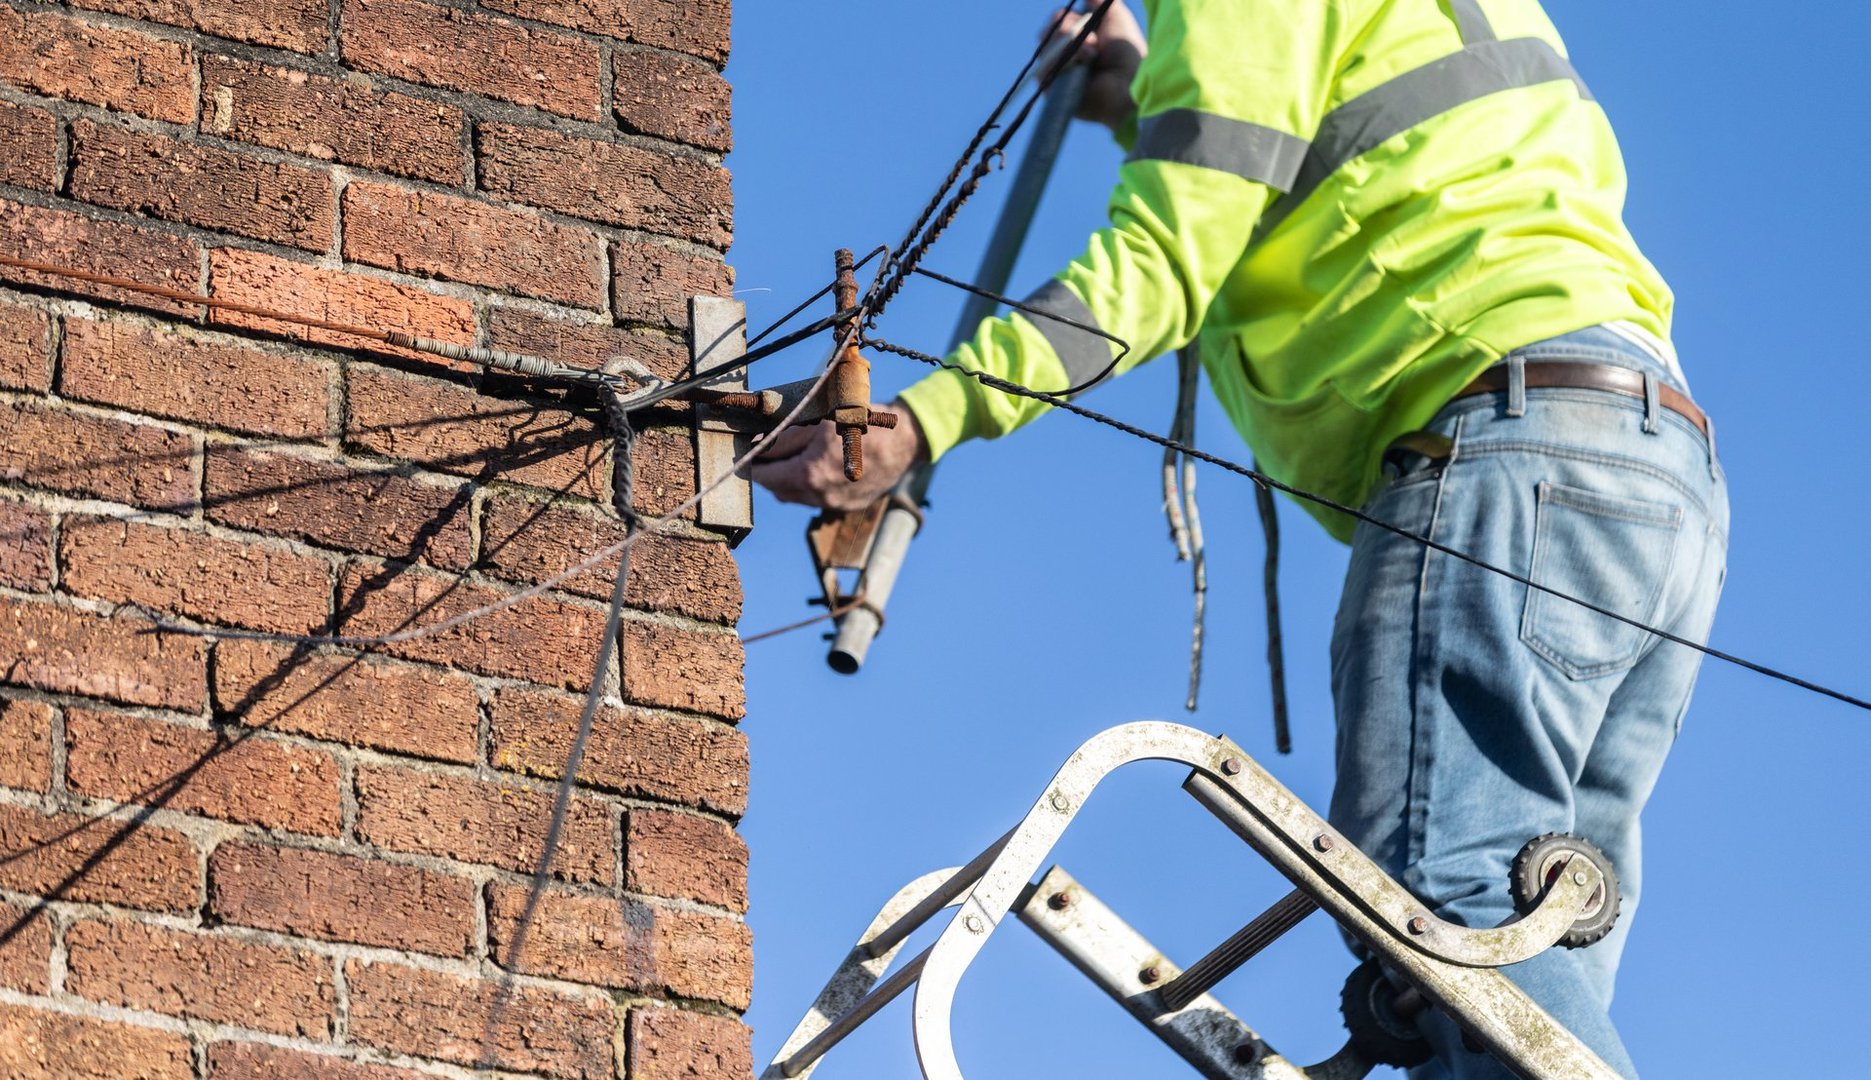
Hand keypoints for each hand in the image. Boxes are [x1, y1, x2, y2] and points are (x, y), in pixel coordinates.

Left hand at [749, 401, 928, 511]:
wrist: (904, 440)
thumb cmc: (862, 423)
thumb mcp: (818, 423)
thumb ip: (785, 438)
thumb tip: (759, 446)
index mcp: (809, 474)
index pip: (765, 477)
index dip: (753, 464)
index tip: (748, 454)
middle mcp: (820, 496)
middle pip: (780, 491)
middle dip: (770, 473)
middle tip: (768, 454)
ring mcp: (836, 504)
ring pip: (798, 498)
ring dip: (790, 482)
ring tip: (794, 459)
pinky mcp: (849, 506)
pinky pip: (819, 500)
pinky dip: (812, 487)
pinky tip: (819, 468)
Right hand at [1046, 3, 1145, 132]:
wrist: (1127, 83)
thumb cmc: (1127, 54)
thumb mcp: (1116, 17)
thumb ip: (1099, 1)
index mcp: (1078, 38)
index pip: (1057, 21)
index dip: (1068, 18)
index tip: (1089, 21)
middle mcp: (1065, 55)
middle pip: (1048, 31)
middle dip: (1069, 30)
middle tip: (1094, 44)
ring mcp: (1057, 72)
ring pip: (1046, 46)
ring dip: (1070, 46)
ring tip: (1093, 55)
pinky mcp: (1052, 90)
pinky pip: (1043, 68)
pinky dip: (1062, 61)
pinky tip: (1080, 65)